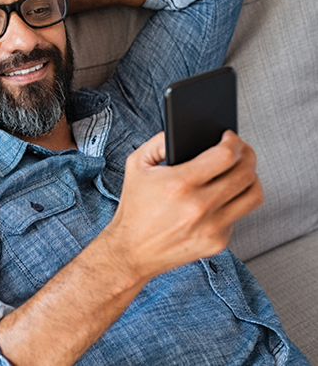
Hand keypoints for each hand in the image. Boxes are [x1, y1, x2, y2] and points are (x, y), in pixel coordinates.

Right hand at [105, 130, 262, 281]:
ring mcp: (211, 227)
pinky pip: (239, 215)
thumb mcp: (136, 164)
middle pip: (245, 173)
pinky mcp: (217, 242)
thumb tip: (184, 132)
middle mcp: (198, 207)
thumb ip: (159, 141)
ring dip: (251, 178)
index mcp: (179, 184)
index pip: (225, 156)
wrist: (131, 251)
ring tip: (241, 171)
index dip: (233, 142)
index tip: (230, 137)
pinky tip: (222, 196)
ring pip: (253, 195)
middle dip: (248, 154)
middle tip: (241, 150)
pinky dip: (234, 202)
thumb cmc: (134, 207)